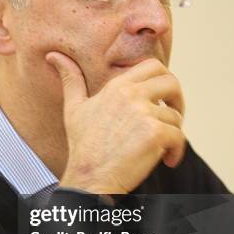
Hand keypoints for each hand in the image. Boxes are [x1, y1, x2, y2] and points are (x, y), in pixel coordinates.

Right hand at [46, 53, 185, 194]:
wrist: (88, 178)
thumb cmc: (82, 146)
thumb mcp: (74, 108)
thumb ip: (71, 79)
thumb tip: (53, 55)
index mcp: (117, 87)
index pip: (153, 66)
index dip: (164, 79)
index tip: (161, 99)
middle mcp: (131, 95)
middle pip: (172, 82)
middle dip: (178, 100)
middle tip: (172, 118)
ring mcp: (144, 114)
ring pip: (175, 116)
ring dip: (173, 133)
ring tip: (161, 149)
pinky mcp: (155, 134)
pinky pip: (179, 136)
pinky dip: (177, 150)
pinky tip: (168, 160)